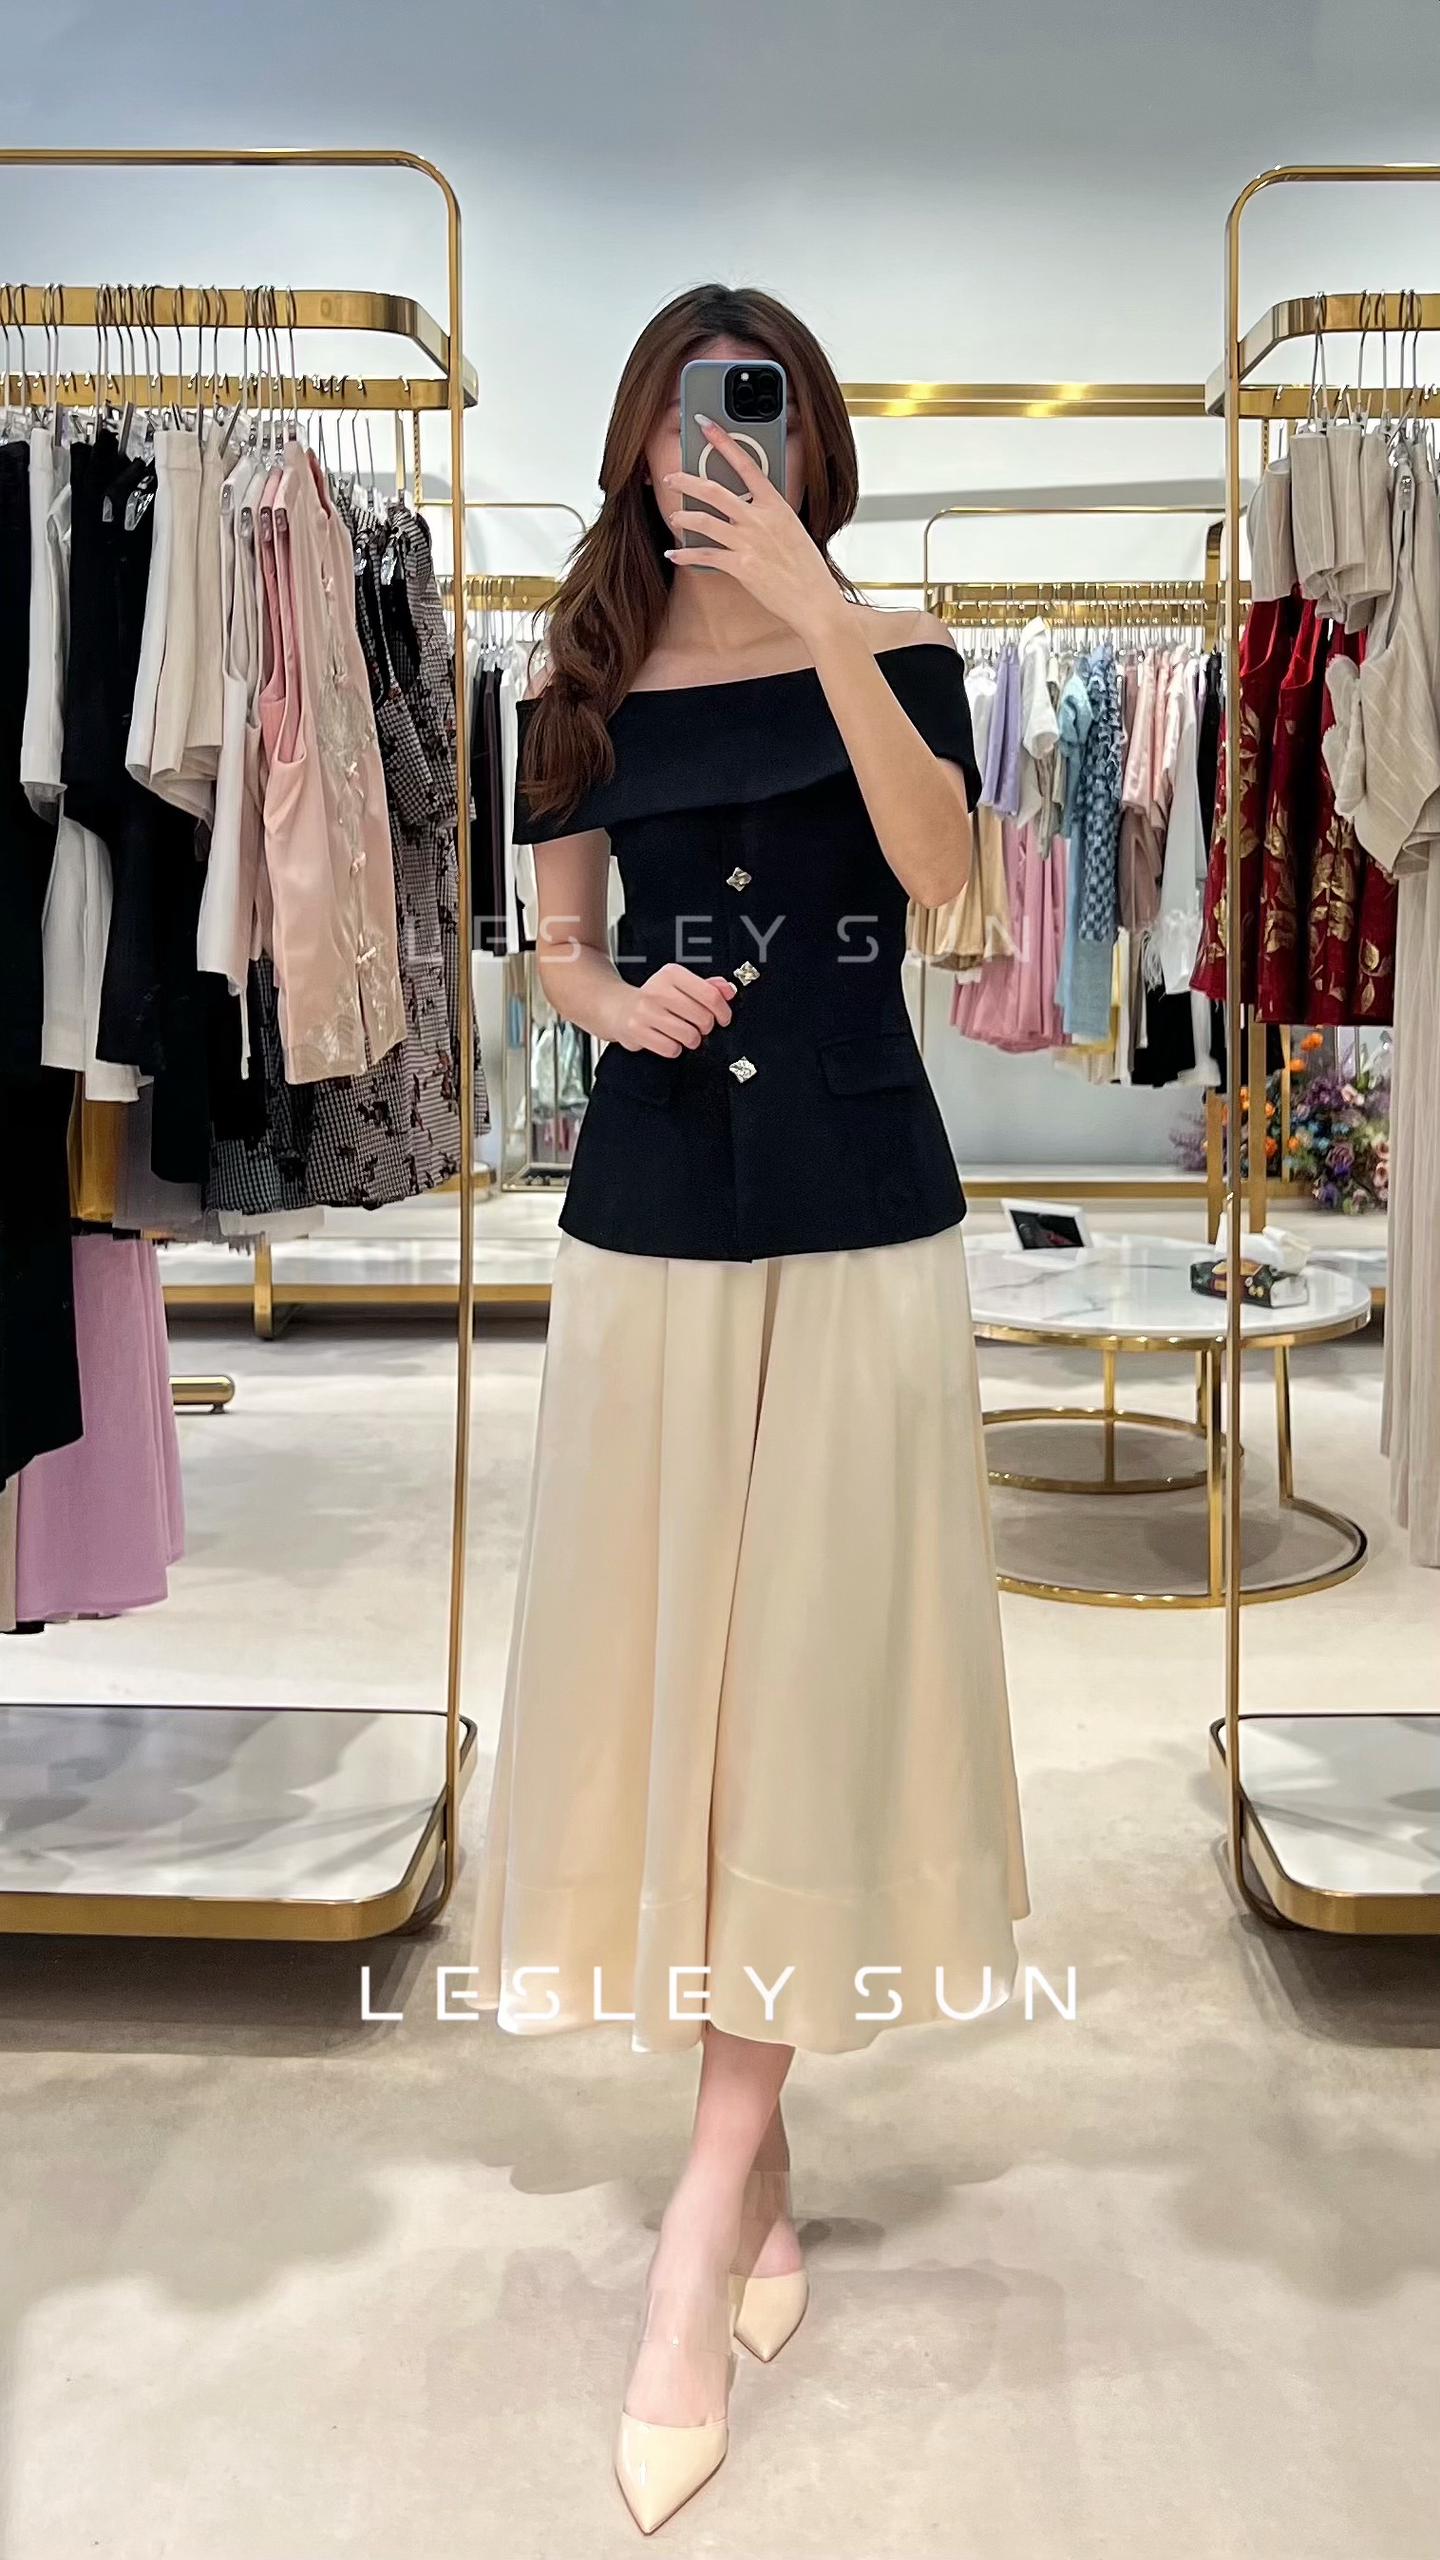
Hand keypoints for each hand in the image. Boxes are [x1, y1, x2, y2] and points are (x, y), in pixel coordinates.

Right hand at [618, 962, 734, 1057]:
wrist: (619, 1007)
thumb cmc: (655, 998)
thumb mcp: (680, 985)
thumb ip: (707, 986)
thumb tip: (729, 990)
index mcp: (671, 974)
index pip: (710, 995)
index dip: (723, 1011)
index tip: (723, 1018)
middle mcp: (657, 990)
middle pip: (703, 1018)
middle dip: (706, 1027)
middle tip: (699, 1027)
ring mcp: (645, 1011)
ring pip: (689, 1036)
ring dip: (692, 1040)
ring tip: (683, 1034)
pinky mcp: (637, 1031)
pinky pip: (671, 1049)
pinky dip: (674, 1049)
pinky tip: (668, 1039)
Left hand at [664, 415, 847, 647]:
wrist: (815, 600)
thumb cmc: (807, 570)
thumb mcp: (793, 530)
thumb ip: (770, 516)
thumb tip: (751, 509)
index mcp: (776, 505)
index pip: (746, 464)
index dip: (722, 441)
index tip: (706, 425)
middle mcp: (760, 519)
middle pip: (714, 491)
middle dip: (687, 482)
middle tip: (671, 478)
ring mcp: (749, 542)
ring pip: (704, 520)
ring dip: (683, 517)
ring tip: (675, 517)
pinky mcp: (741, 566)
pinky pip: (705, 556)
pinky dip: (685, 555)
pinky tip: (675, 555)